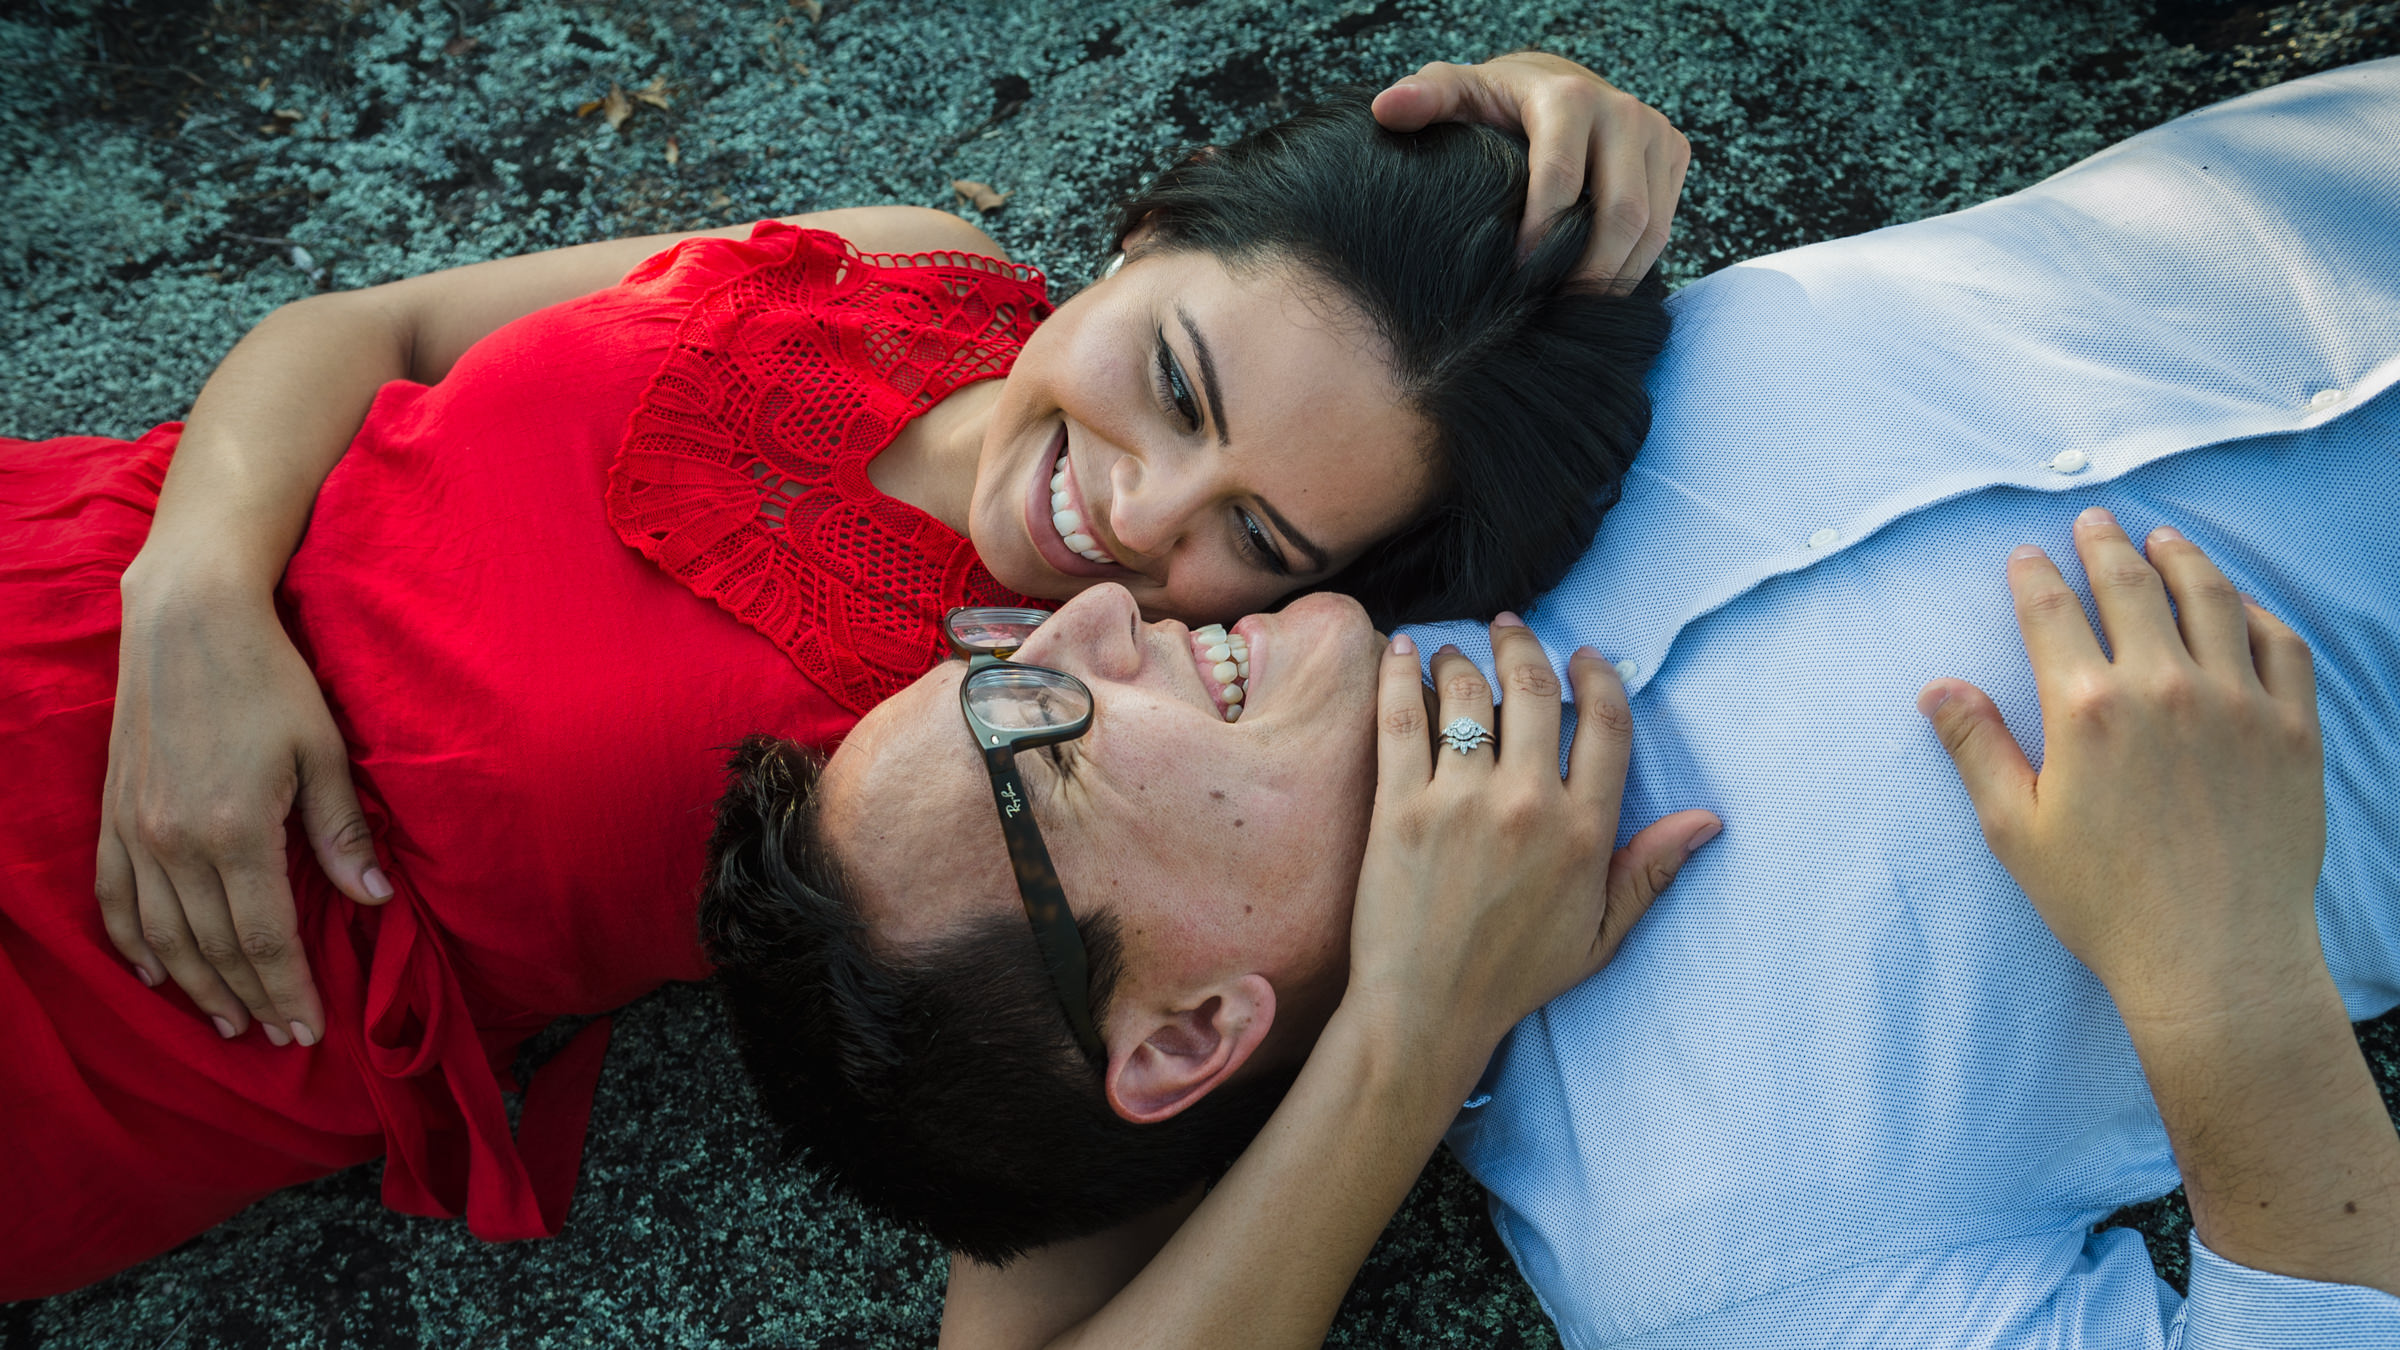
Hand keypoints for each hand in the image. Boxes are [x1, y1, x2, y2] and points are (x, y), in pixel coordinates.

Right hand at [99, 565, 389, 1046]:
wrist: (187, 620)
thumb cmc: (269, 679)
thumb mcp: (323, 752)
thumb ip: (342, 834)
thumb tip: (376, 902)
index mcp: (236, 830)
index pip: (265, 938)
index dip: (289, 990)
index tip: (310, 1031)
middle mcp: (175, 842)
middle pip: (215, 947)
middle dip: (251, 999)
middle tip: (278, 1038)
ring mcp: (135, 830)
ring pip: (162, 935)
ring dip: (195, 986)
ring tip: (228, 1021)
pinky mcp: (112, 813)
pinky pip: (114, 897)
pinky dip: (132, 943)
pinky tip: (154, 973)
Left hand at [1346, 616, 1719, 1067]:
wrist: (1428, 1011)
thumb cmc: (1515, 977)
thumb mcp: (1602, 933)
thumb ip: (1650, 868)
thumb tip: (1706, 820)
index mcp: (1585, 832)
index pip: (1605, 724)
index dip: (1597, 676)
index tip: (1583, 655)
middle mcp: (1529, 805)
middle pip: (1534, 690)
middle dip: (1523, 645)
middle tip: (1509, 628)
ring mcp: (1461, 802)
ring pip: (1466, 694)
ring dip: (1461, 658)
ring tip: (1455, 652)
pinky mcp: (1401, 808)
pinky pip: (1400, 720)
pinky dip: (1399, 675)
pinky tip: (1401, 652)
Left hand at [1373, 52, 1690, 289]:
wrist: (1556, 82)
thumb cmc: (1496, 100)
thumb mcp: (1457, 90)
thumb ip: (1425, 97)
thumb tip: (1386, 110)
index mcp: (1568, 97)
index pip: (1564, 180)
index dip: (1541, 238)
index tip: (1514, 279)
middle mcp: (1623, 111)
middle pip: (1620, 213)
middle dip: (1587, 273)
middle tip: (1550, 314)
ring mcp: (1655, 134)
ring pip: (1650, 227)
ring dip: (1613, 280)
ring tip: (1571, 315)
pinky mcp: (1674, 154)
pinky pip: (1664, 227)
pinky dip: (1633, 268)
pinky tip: (1594, 295)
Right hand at [1917, 509, 2327, 1021]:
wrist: (2214, 959)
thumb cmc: (2104, 904)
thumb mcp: (2015, 830)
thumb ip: (1976, 747)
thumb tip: (1938, 688)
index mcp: (2086, 709)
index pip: (2050, 610)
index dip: (2033, 573)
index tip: (2026, 554)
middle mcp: (2163, 688)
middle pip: (2130, 585)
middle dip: (2105, 545)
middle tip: (2095, 522)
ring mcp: (2237, 703)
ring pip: (2210, 598)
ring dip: (2181, 558)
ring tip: (2164, 540)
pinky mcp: (2292, 729)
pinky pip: (2280, 644)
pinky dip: (2255, 611)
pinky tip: (2237, 604)